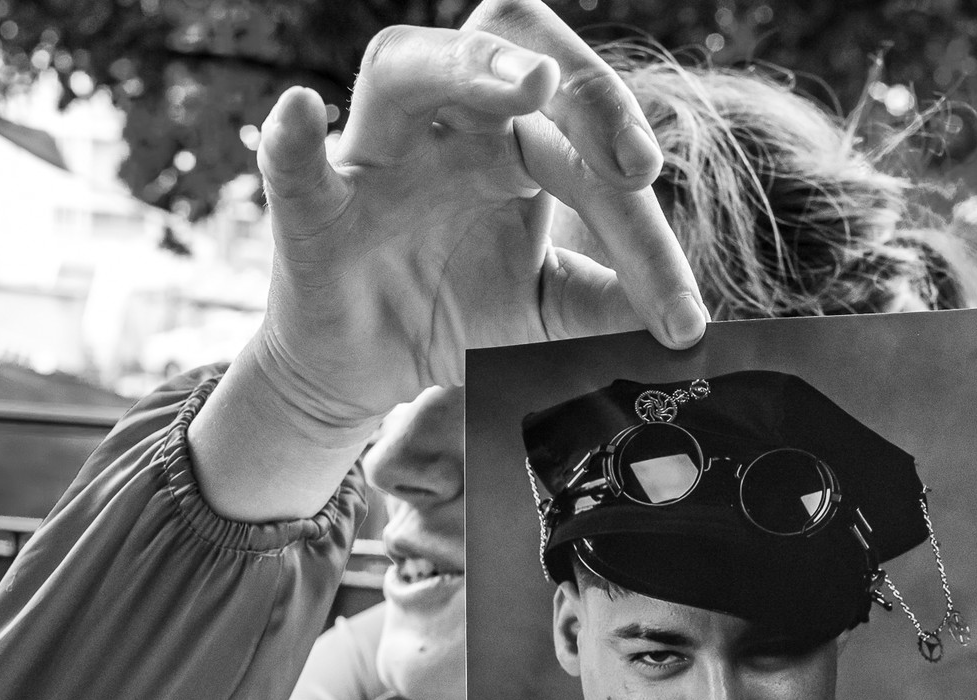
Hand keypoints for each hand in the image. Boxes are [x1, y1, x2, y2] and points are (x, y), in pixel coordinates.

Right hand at [250, 2, 700, 427]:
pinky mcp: (310, 207)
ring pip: (407, 66)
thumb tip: (686, 325)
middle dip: (583, 93)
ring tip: (525, 85)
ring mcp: (376, 156)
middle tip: (633, 163)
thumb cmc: (455, 319)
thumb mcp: (545, 318)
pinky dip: (291, 137)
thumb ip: (606, 307)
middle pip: (512, 51)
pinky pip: (293, 162)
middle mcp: (450, 127)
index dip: (641, 223)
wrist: (366, 370)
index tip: (681, 309)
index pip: (589, 150)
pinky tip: (303, 114)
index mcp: (516, 146)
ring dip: (467, 65)